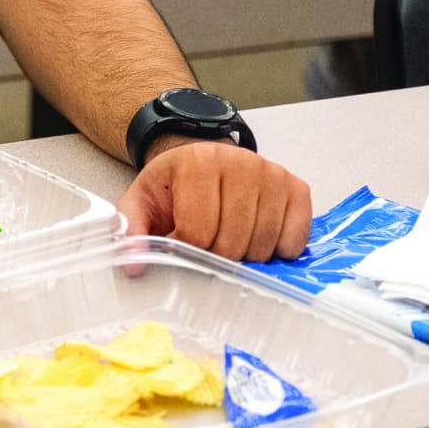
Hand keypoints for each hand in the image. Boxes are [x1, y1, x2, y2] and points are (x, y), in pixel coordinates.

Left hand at [116, 138, 313, 262]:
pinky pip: (296, 237)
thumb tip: (134, 266)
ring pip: (265, 242)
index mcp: (197, 162)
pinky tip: (259, 237)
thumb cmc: (174, 186)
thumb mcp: (141, 202)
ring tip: (230, 238)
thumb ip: (131, 230)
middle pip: (233, 240)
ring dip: (247, 255)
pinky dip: (280, 249)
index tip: (183, 240)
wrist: (202, 161)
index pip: (198, 231)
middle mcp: (240, 162)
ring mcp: (272, 174)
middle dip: (218, 254)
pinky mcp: (297, 188)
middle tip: (209, 243)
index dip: (189, 248)